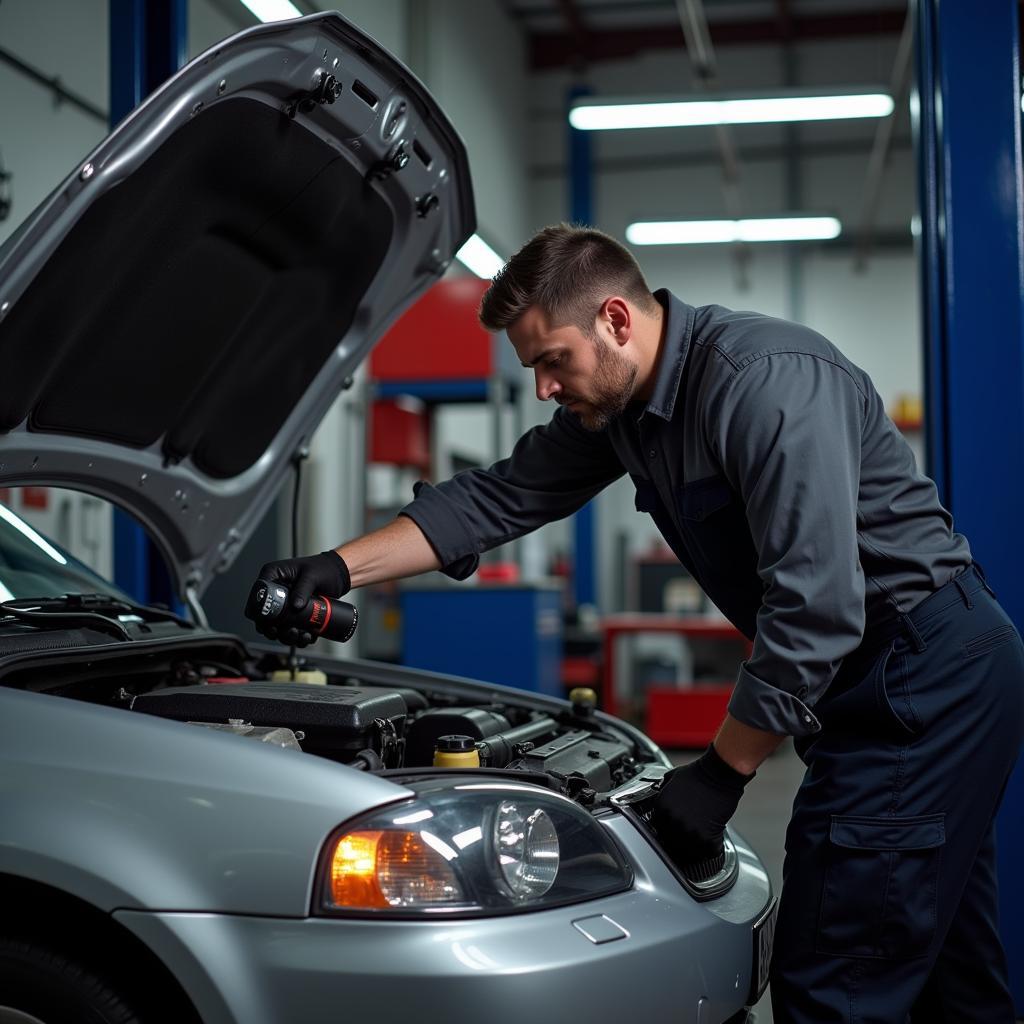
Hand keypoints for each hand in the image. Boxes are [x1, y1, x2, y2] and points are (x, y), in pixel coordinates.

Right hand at [254, 551, 349, 646]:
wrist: (339, 575)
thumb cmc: (324, 568)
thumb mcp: (312, 576)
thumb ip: (303, 589)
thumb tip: (295, 606)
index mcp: (274, 576)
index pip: (257, 595)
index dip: (258, 611)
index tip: (267, 622)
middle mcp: (276, 592)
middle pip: (265, 616)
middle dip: (271, 629)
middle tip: (279, 632)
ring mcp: (286, 605)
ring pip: (278, 627)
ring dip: (285, 636)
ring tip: (296, 635)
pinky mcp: (297, 615)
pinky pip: (293, 629)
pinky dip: (298, 637)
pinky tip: (306, 637)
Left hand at [652, 744, 753, 879]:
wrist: (718, 774)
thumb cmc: (699, 774)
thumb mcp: (672, 778)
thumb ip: (663, 789)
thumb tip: (658, 793)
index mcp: (661, 807)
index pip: (658, 827)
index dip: (667, 829)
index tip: (675, 830)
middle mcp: (672, 821)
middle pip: (671, 841)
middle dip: (681, 839)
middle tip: (692, 833)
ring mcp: (689, 830)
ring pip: (689, 850)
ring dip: (696, 846)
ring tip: (703, 836)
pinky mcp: (707, 837)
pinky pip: (708, 851)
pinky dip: (712, 847)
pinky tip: (714, 838)